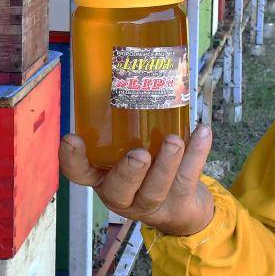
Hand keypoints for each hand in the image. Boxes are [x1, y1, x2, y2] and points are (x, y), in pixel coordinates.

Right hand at [59, 125, 215, 237]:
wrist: (180, 209)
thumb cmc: (147, 168)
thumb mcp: (128, 149)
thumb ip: (125, 123)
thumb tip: (131, 67)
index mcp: (102, 178)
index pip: (80, 173)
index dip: (73, 159)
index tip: (72, 138)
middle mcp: (122, 194)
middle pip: (119, 190)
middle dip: (129, 172)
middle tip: (139, 154)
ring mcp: (150, 203)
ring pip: (156, 188)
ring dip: (166, 164)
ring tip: (174, 141)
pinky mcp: (178, 204)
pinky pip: (187, 180)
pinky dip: (197, 156)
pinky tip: (202, 133)